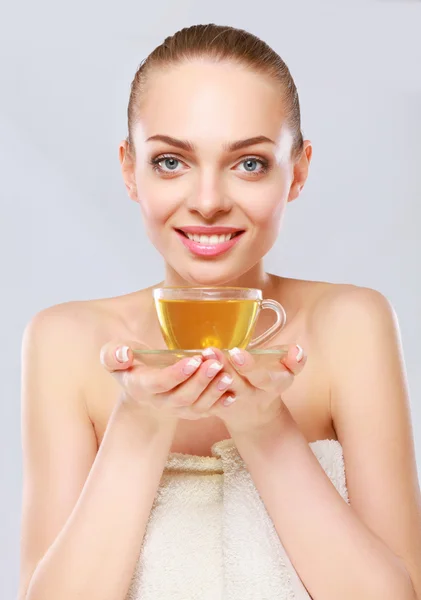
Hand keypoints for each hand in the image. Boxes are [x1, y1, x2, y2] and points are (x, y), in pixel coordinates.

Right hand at [99, 341, 236, 425]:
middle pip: (183, 397)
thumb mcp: (113, 356)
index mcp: (141, 387)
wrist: (140, 385)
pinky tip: (233, 393)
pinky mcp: (192, 411)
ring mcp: (177, 409)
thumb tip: (124, 355)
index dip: (177, 374)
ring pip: (197, 406)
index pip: (160, 384)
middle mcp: (160, 403)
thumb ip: (113, 354)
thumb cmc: (129, 364)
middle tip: (215, 363)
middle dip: (200, 381)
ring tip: (228, 375)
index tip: (193, 360)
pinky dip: (221, 404)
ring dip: (214, 392)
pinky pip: (207, 411)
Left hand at [195, 344, 306, 434]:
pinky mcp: (216, 408)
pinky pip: (205, 401)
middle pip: (237, 383)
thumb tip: (297, 352)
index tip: (236, 353)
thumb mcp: (287, 370)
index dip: (250, 367)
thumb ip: (294, 360)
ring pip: (219, 392)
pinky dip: (197, 388)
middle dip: (224, 366)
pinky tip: (188, 372)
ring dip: (208, 376)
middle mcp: (251, 396)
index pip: (263, 378)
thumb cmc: (271, 380)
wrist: (256, 414)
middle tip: (210, 350)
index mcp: (272, 385)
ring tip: (199, 357)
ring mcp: (233, 404)